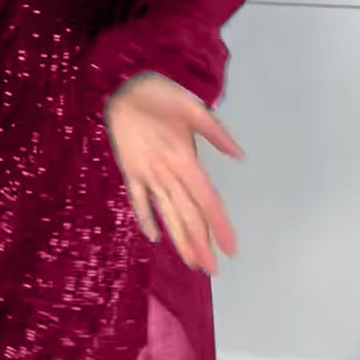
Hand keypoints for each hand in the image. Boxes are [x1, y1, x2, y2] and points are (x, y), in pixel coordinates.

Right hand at [105, 73, 241, 274]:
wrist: (120, 90)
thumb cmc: (160, 95)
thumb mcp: (193, 107)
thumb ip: (217, 133)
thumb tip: (239, 155)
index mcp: (182, 159)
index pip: (205, 200)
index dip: (218, 225)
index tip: (230, 247)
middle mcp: (164, 173)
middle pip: (185, 214)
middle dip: (199, 243)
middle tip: (212, 268)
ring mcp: (145, 175)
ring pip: (164, 213)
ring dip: (178, 238)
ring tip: (191, 262)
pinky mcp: (129, 172)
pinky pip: (137, 200)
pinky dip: (145, 218)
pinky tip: (154, 237)